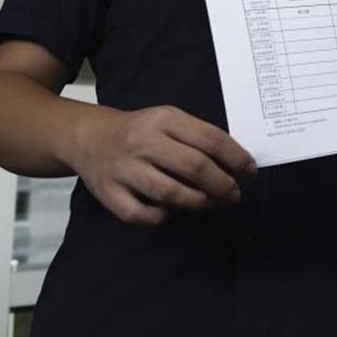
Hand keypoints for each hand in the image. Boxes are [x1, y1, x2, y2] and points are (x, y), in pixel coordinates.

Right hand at [69, 106, 256, 224]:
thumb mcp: (168, 119)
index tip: (249, 171)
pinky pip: (141, 214)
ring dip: (198, 202)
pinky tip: (172, 211)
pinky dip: (162, 216)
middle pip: (194, 167)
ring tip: (210, 203)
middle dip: (222, 184)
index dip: (236, 158)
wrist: (87, 137)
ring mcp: (124, 169)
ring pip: (170, 193)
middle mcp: (143, 141)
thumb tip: (236, 162)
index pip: (211, 139)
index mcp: (164, 119)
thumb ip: (198, 136)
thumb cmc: (140, 131)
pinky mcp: (108, 193)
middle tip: (233, 194)